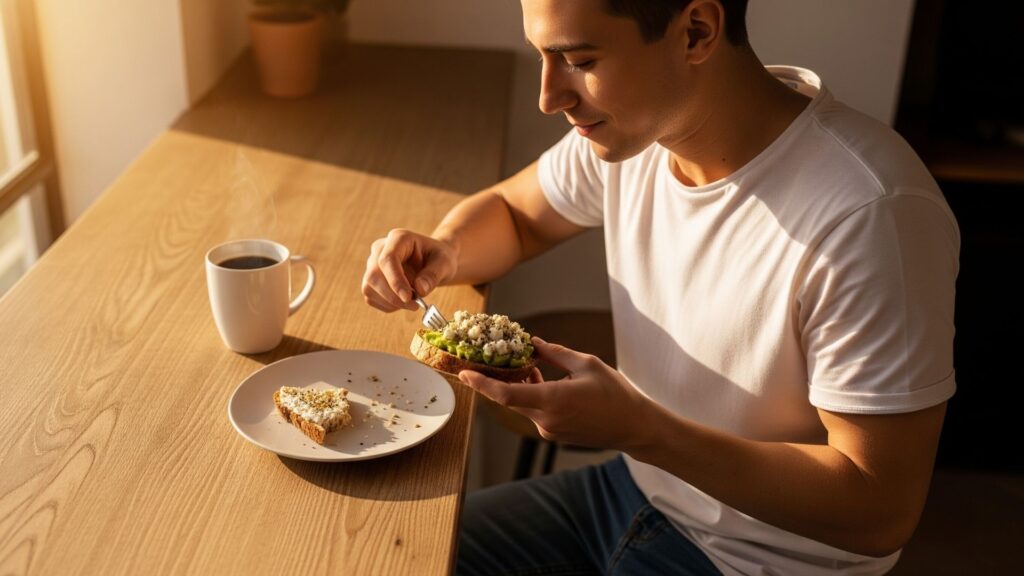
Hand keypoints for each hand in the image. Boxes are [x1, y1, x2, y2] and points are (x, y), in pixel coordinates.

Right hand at [361, 228, 457, 311]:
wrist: (434, 263)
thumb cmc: (439, 259)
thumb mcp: (444, 264)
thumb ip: (433, 275)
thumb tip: (420, 290)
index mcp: (399, 238)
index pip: (388, 259)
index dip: (395, 280)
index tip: (408, 298)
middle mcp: (381, 249)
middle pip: (374, 275)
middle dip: (393, 296)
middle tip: (415, 305)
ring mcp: (372, 264)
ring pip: (369, 288)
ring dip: (391, 302)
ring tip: (413, 302)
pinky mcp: (371, 280)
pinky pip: (371, 297)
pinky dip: (388, 305)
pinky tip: (403, 302)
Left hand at [459, 337, 654, 450]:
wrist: (634, 427)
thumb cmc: (615, 394)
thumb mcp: (586, 364)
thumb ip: (555, 353)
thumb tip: (533, 343)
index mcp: (553, 400)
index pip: (506, 395)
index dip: (481, 385)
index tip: (464, 373)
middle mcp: (546, 419)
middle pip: (509, 398)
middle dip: (497, 379)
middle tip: (489, 358)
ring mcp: (549, 429)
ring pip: (521, 403)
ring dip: (518, 385)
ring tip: (526, 364)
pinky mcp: (554, 433)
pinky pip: (533, 410)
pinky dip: (530, 394)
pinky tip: (539, 379)